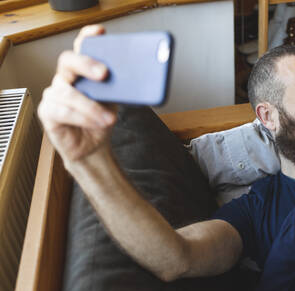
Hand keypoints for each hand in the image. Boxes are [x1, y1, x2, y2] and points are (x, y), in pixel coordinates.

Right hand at [38, 24, 116, 164]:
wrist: (93, 145)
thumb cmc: (101, 118)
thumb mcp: (115, 101)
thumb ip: (119, 88)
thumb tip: (138, 80)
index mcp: (83, 70)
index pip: (82, 46)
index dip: (88, 36)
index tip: (100, 32)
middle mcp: (66, 77)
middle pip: (68, 61)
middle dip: (86, 64)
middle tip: (104, 74)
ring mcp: (54, 94)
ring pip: (67, 92)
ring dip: (90, 106)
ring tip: (109, 118)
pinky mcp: (48, 112)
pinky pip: (62, 111)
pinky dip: (83, 117)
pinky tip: (97, 122)